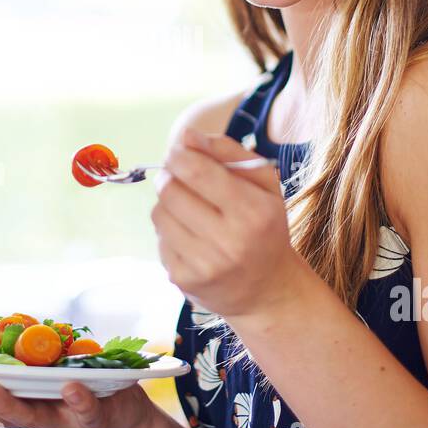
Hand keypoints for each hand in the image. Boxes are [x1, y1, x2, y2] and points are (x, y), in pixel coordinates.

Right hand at [0, 369, 155, 427]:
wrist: (125, 413)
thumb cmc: (76, 381)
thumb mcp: (42, 363)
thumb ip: (19, 350)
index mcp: (11, 398)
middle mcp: (28, 413)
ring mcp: (59, 418)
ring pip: (26, 417)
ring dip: (4, 402)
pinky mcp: (93, 417)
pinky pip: (85, 411)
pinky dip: (77, 401)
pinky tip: (70, 388)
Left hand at [151, 126, 303, 318]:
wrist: (268, 291)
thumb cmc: (265, 227)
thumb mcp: (264, 184)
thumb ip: (228, 152)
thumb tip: (187, 136)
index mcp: (253, 212)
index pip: (197, 171)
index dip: (179, 155)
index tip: (178, 153)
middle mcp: (229, 241)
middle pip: (171, 190)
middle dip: (169, 177)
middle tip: (179, 178)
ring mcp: (204, 264)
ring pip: (159, 214)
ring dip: (167, 204)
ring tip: (189, 209)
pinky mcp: (184, 279)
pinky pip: (159, 239)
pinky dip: (169, 231)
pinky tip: (190, 236)